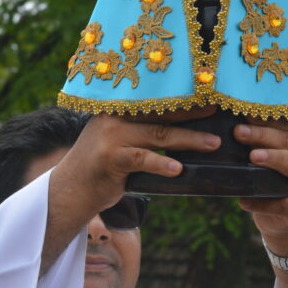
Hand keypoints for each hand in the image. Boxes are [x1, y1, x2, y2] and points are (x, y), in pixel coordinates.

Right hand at [53, 106, 219, 216]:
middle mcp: (115, 116)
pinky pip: (142, 158)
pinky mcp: (110, 158)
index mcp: (119, 108)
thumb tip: (183, 130)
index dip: (184, 98)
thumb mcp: (119, 141)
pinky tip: (178, 168)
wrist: (69, 191)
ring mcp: (111, 136)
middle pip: (162, 112)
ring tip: (212, 143)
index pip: (157, 100)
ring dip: (189, 139)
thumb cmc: (101, 166)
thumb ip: (142, 132)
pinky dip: (162, 163)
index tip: (210, 96)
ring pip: (158, 134)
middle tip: (218, 111)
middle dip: (193, 113)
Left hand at [234, 118, 287, 255]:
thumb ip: (258, 140)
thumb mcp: (268, 157)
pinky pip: (284, 204)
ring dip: (275, 159)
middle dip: (263, 135)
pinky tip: (244, 200)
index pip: (283, 125)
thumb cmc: (272, 180)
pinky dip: (263, 202)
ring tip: (252, 157)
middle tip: (239, 132)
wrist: (286, 220)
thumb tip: (230, 121)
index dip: (262, 119)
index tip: (241, 112)